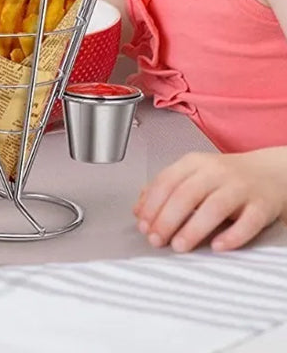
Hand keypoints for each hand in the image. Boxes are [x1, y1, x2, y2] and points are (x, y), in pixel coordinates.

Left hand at [135, 148, 286, 251]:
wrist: (271, 172)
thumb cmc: (226, 177)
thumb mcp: (193, 175)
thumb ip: (165, 189)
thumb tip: (139, 210)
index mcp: (194, 163)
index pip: (167, 181)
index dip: (152, 205)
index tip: (143, 225)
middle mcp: (216, 172)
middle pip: (186, 194)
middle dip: (167, 219)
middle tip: (156, 240)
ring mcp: (240, 187)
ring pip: (214, 207)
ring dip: (193, 228)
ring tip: (179, 246)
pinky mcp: (262, 205)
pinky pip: (248, 222)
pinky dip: (232, 236)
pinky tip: (218, 246)